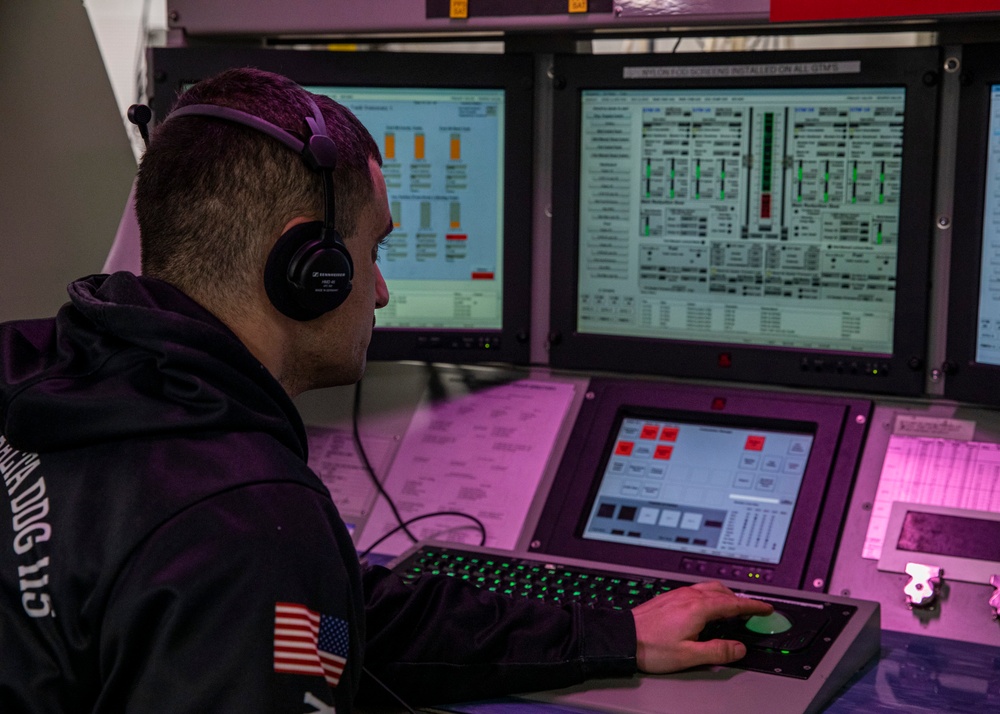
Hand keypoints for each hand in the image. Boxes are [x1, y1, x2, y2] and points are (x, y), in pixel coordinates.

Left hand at [631, 580, 772, 672]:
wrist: (622, 638)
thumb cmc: (651, 647)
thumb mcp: (689, 656)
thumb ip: (717, 651)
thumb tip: (738, 648)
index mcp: (698, 608)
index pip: (733, 603)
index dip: (752, 605)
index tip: (766, 607)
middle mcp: (688, 596)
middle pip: (722, 591)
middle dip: (740, 599)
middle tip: (752, 609)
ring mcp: (677, 595)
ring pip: (708, 588)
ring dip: (724, 595)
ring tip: (732, 606)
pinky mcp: (668, 598)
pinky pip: (696, 590)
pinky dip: (710, 595)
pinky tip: (706, 606)